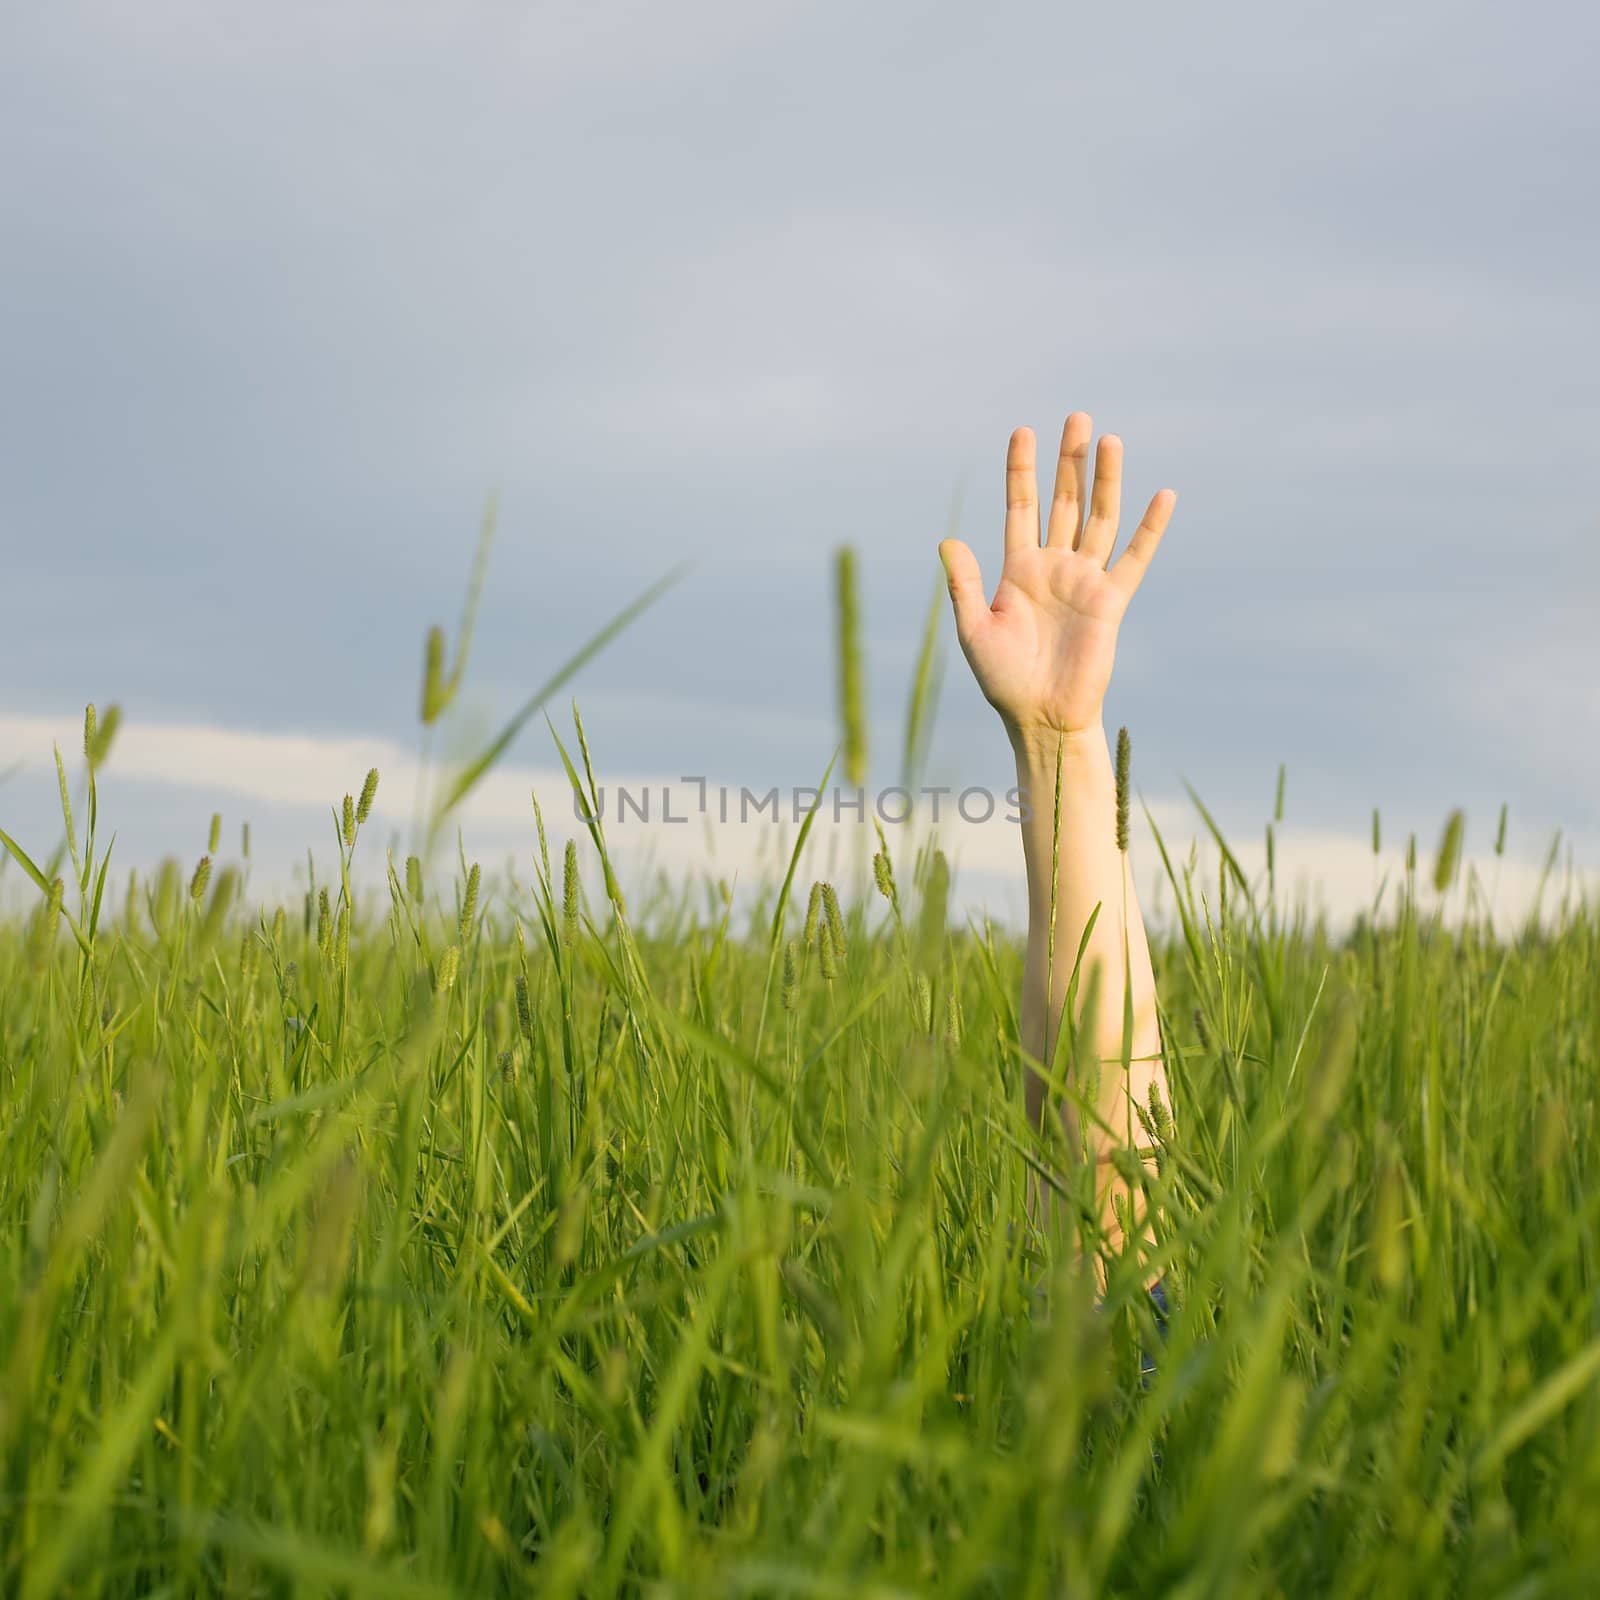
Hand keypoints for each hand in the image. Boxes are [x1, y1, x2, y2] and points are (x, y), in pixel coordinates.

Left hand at [939, 415, 1175, 741]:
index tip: (1022, 432)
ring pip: (1097, 518)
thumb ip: (964, 584)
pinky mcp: (1110, 601)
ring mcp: (1084, 580)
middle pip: (1064, 501)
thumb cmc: (1003, 679)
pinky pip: (1133, 558)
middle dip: (1069, 461)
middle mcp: (1054, 566)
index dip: (1021, 470)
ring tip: (1109, 439)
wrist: (1040, 717)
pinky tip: (1162, 495)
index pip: (1021, 506)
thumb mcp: (974, 629)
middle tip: (1076, 417)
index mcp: (1018, 569)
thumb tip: (947, 540)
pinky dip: (1149, 528)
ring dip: (1104, 480)